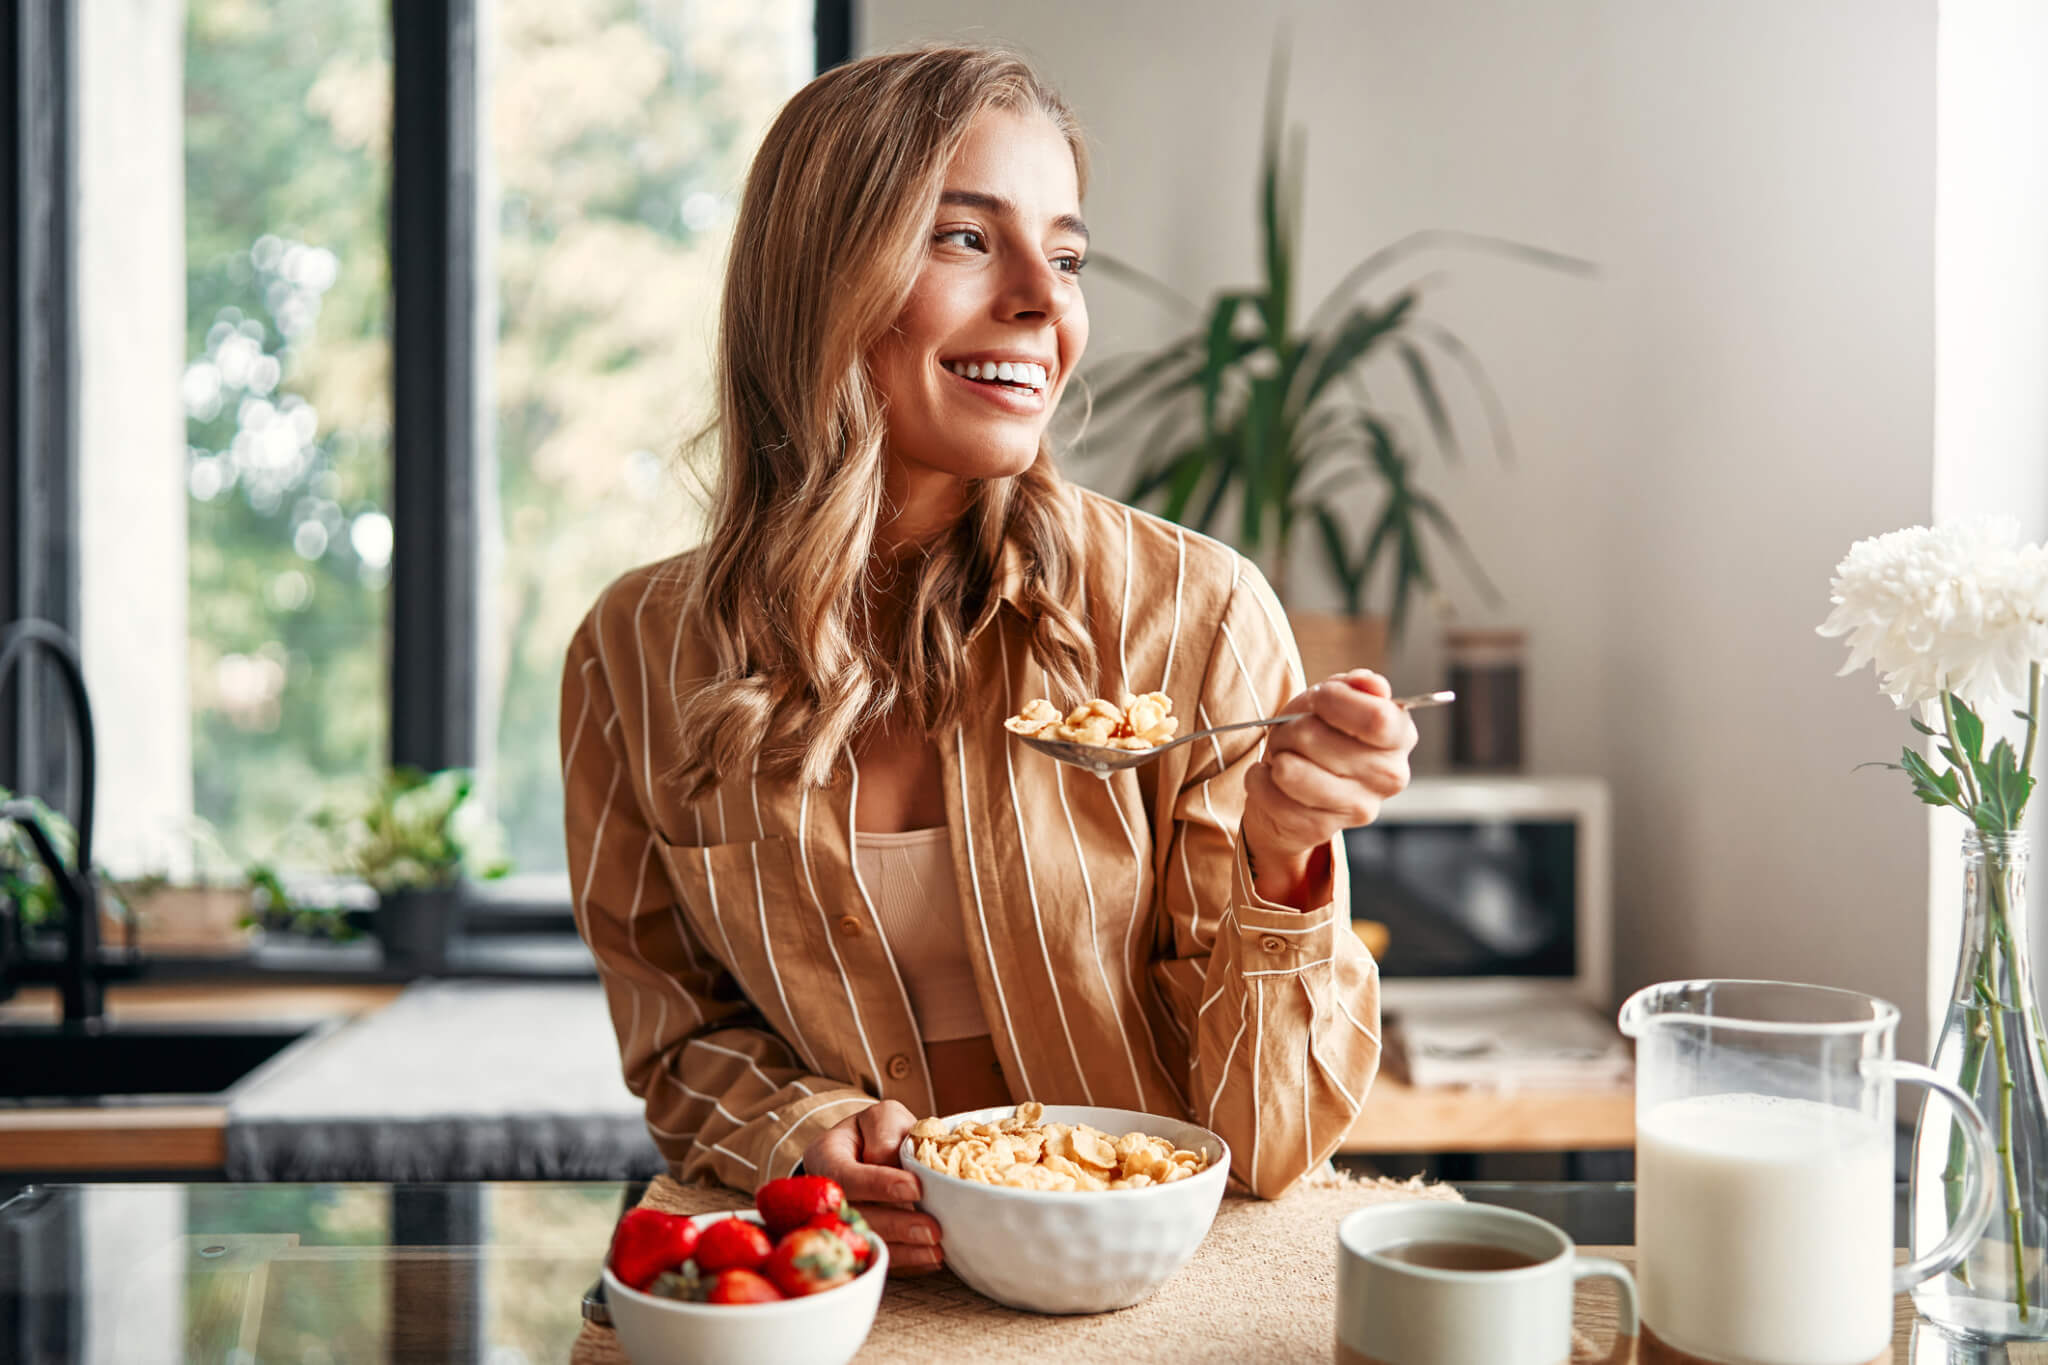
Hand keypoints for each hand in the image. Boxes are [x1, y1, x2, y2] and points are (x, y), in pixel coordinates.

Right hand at [799, 1099, 941, 1273]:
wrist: (873, 1156)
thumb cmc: (879, 1134)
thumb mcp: (883, 1117)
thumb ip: (887, 1131)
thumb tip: (892, 1163)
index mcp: (825, 1157)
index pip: (845, 1175)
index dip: (878, 1184)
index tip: (914, 1188)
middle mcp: (827, 1195)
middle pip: (856, 1216)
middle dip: (896, 1225)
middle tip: (931, 1230)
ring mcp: (839, 1224)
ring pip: (868, 1242)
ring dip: (904, 1250)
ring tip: (936, 1249)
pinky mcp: (858, 1244)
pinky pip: (879, 1257)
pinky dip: (906, 1261)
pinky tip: (929, 1258)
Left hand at [1242, 669, 1416, 904]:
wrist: (1300, 787)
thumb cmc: (1320, 736)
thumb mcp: (1335, 701)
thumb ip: (1354, 686)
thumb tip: (1372, 684)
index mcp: (1399, 737)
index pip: (1376, 718)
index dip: (1334, 700)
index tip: (1318, 698)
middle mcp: (1388, 776)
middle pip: (1315, 737)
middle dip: (1290, 728)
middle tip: (1292, 733)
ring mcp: (1357, 808)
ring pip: (1289, 771)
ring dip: (1274, 755)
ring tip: (1282, 755)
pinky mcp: (1321, 830)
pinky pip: (1271, 796)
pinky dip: (1258, 781)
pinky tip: (1268, 777)